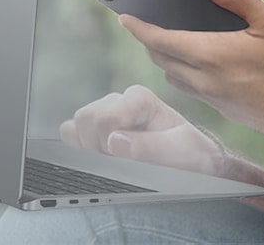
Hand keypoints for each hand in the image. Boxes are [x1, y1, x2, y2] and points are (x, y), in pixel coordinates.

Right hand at [59, 84, 226, 176]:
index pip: (106, 117)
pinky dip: (79, 151)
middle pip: (86, 119)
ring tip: (115, 163)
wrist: (193, 165)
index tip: (128, 159)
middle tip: (122, 164)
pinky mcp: (94, 130)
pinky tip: (102, 161)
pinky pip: (69, 135)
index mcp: (139, 99)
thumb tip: (114, 142)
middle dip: (99, 147)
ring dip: (89, 150)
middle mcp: (119, 102)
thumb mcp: (182, 153)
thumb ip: (150, 147)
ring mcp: (104, 115)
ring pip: (74, 126)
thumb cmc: (191, 156)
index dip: (111, 143)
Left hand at [119, 0, 263, 142]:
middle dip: (150, 41)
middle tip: (146, 23)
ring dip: (167, 59)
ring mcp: (217, 102)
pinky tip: (203, 62)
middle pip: (163, 60)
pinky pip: (195, 91)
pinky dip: (187, 74)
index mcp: (213, 56)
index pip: (160, 40)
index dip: (139, 27)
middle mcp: (208, 83)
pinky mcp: (229, 113)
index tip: (125, 16)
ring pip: (176, 78)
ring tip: (171, 39)